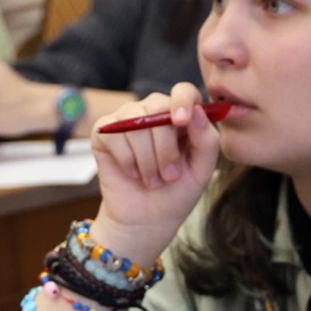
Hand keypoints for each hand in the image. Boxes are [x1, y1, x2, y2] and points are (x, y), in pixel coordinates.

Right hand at [87, 82, 220, 257]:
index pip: (183, 91)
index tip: (181, 121)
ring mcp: (127, 119)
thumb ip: (206, 140)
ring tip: (152, 179)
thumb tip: (196, 111)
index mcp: (181, 116)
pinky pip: (113, 134)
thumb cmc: (177, 192)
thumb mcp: (201, 170)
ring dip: (147, 160)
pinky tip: (132, 173)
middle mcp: (153, 111)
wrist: (147, 218)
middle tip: (169, 176)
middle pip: (158, 107)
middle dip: (165, 148)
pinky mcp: (104, 132)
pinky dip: (126, 160)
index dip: (181, 101)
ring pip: (135, 123)